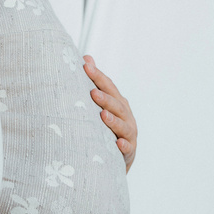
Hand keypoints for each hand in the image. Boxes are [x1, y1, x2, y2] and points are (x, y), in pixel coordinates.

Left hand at [84, 55, 136, 171]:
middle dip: (105, 98)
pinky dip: (123, 145)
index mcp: (118, 102)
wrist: (117, 156)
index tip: (85, 66)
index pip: (108, 87)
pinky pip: (127, 148)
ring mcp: (129, 133)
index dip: (98, 76)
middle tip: (93, 93)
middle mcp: (126, 116)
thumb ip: (96, 82)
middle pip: (116, 105)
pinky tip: (118, 143)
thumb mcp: (102, 104)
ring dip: (113, 120)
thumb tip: (86, 57)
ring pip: (123, 126)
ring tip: (103, 115)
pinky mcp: (129, 151)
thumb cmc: (106, 125)